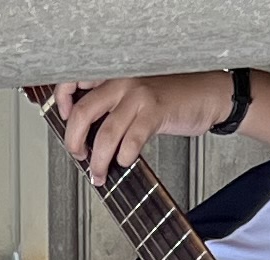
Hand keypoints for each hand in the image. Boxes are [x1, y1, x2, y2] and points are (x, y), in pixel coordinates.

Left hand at [41, 72, 234, 180]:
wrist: (207, 95)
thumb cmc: (170, 98)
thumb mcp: (134, 96)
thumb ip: (109, 106)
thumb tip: (81, 134)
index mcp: (113, 75)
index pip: (74, 81)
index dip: (62, 102)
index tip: (64, 122)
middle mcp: (122, 80)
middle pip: (82, 113)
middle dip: (74, 143)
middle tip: (78, 156)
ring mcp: (138, 95)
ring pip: (105, 134)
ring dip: (97, 162)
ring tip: (99, 174)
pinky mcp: (155, 111)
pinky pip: (130, 141)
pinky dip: (124, 158)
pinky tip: (125, 162)